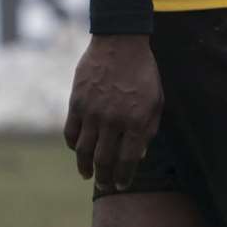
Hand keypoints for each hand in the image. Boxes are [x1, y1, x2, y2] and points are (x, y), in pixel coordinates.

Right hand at [63, 34, 162, 189]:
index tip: (121, 185)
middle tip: (104, 185)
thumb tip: (139, 156)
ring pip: (84, 151)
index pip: (128, 161)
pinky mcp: (77, 103)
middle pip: (104, 160)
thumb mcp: (156, 100)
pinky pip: (70, 133)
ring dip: (85, 168)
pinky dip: (73, 145)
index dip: (124, 177)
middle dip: (104, 178)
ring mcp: (93, 112)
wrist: (120, 41)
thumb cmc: (143, 71)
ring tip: (88, 175)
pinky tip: (78, 150)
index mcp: (137, 121)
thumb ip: (149, 129)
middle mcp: (114, 120)